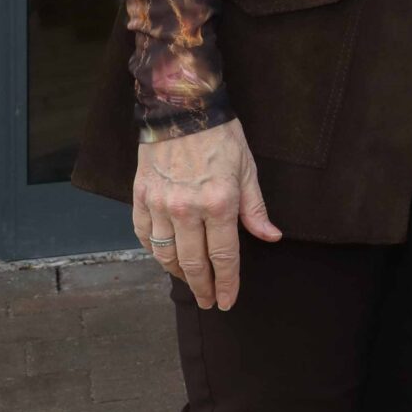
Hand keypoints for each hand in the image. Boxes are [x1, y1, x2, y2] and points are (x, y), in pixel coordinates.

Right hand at [131, 119, 280, 310]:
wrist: (181, 109)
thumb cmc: (221, 137)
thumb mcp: (247, 170)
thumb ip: (255, 209)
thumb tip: (271, 236)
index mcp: (218, 202)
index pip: (224, 256)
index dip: (227, 282)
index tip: (228, 300)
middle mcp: (186, 210)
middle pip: (193, 263)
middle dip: (203, 287)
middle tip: (209, 302)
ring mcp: (159, 205)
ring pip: (165, 254)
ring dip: (178, 273)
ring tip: (191, 282)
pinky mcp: (140, 198)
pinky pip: (145, 236)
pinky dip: (154, 251)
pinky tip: (165, 258)